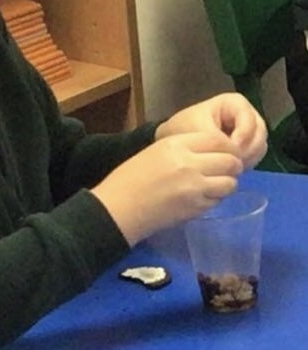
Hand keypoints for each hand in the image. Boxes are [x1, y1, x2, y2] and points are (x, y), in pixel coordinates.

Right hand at [91, 130, 242, 245]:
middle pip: (230, 160)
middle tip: (225, 171)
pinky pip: (218, 200)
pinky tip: (200, 198)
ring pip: (230, 182)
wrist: (117, 209)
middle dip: (232, 166)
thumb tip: (215, 151)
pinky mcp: (195, 207)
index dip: (228, 147)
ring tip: (213, 186)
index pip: (218, 140)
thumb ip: (185, 148)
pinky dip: (214, 199)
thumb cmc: (130, 179)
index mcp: (175, 145)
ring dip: (226, 184)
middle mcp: (189, 163)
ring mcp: (194, 187)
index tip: (225, 153)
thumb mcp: (155, 152)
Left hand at [155, 93, 267, 167]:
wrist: (173, 143)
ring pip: (259, 144)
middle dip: (249, 149)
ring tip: (233, 169)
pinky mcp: (245, 146)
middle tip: (236, 164)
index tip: (232, 148)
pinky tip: (233, 171)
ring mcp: (247, 130)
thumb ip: (220, 141)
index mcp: (233, 103)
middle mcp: (244, 114)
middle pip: (259, 131)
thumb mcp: (199, 132)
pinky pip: (255, 155)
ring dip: (249, 158)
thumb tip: (236, 155)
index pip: (249, 118)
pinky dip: (247, 163)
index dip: (243, 134)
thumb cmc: (183, 131)